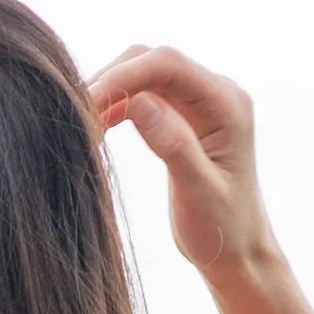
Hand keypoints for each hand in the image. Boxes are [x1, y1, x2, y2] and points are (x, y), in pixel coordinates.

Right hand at [86, 45, 278, 292]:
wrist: (238, 252)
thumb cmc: (224, 230)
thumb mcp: (198, 192)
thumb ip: (172, 144)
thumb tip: (139, 102)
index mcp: (226, 105)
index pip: (169, 65)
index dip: (124, 75)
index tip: (86, 102)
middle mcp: (217, 93)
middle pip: (155, 61)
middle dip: (113, 79)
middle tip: (75, 115)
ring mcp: (201, 103)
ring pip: (146, 75)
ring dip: (112, 92)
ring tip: (82, 125)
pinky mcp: (185, 117)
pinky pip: (146, 96)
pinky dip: (119, 106)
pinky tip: (98, 128)